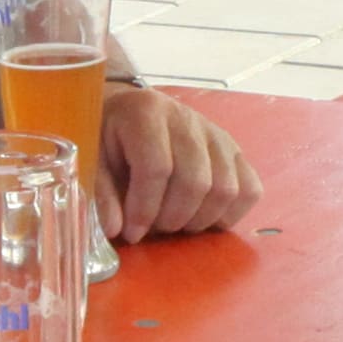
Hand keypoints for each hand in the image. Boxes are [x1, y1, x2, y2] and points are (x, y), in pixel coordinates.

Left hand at [100, 86, 260, 240]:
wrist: (130, 110)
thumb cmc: (110, 137)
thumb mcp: (92, 158)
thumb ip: (101, 193)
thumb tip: (116, 229)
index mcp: (146, 113)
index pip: (156, 167)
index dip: (144, 208)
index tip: (131, 232)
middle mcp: (186, 119)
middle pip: (195, 181)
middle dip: (172, 218)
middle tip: (154, 228)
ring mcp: (216, 134)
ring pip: (225, 188)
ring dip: (199, 219)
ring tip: (175, 223)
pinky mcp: (234, 150)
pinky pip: (250, 189)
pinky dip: (229, 213)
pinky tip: (202, 216)